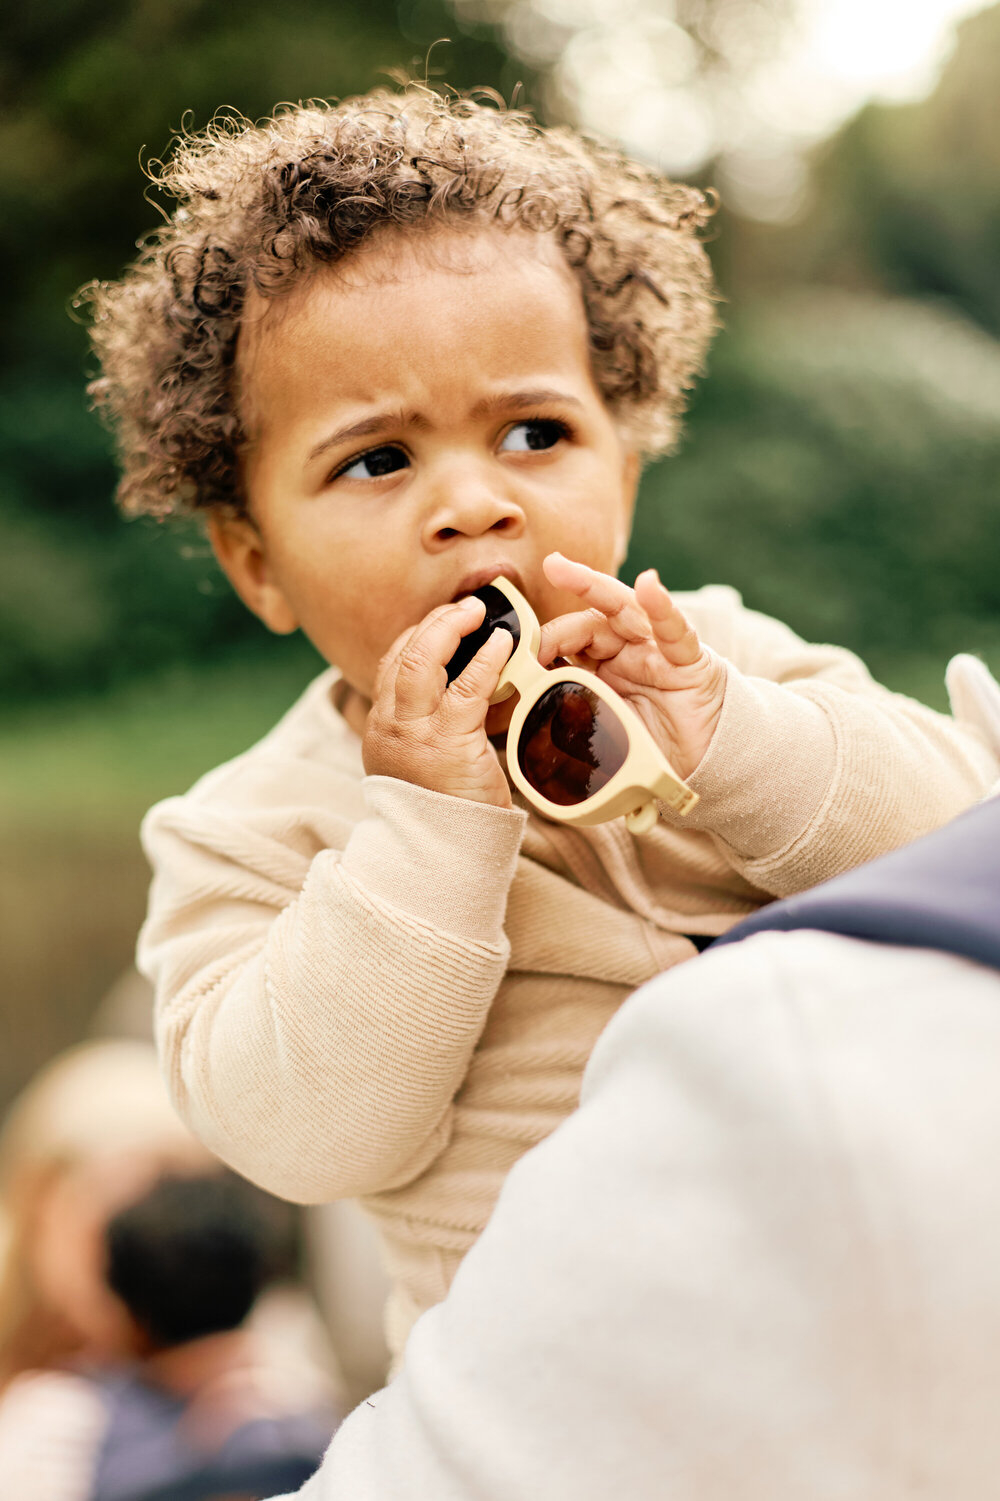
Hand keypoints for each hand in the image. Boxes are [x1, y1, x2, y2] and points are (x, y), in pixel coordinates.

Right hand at [364, 597, 514, 806]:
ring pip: (421, 660)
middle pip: (402, 654)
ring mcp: (414, 733)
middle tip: (464, 608)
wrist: (444, 855)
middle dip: (433, 622)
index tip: (442, 622)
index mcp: (382, 729)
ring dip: (451, 627)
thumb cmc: (446, 812)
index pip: (391, 666)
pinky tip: (503, 644)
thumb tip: (460, 691)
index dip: (417, 636)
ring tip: (478, 612)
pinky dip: (486, 659)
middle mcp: (389, 726)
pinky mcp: (447, 742)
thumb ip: (428, 727)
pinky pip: (467, 687)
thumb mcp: (421, 764)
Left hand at [539, 554, 725, 780]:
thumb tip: (526, 703)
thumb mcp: (602, 729)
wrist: (706, 764)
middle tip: (537, 595)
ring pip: (625, 611)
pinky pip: (675, 632)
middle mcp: (629, 652)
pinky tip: (649, 585)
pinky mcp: (689, 662)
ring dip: (594, 587)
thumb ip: (573, 711)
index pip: (570, 644)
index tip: (514, 652)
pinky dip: (663, 608)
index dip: (542, 644)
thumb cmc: (652, 746)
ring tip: (562, 569)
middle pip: (591, 622)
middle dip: (560, 615)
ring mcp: (657, 653)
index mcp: (605, 668)